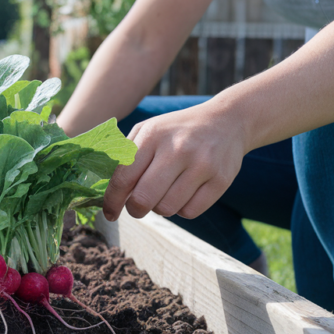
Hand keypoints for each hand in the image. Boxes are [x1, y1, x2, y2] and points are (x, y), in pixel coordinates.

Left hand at [102, 102, 247, 221]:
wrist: (228, 120)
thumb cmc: (178, 130)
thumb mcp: (149, 130)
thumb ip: (126, 156)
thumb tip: (106, 190)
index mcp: (153, 135)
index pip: (124, 177)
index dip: (112, 201)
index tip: (109, 213)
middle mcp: (178, 149)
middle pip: (144, 199)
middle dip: (135, 209)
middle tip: (137, 207)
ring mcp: (202, 164)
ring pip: (167, 209)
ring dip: (160, 208)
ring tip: (165, 193)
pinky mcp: (221, 180)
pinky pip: (190, 212)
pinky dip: (182, 209)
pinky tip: (184, 193)